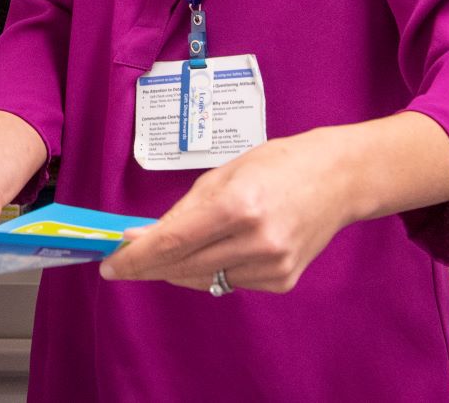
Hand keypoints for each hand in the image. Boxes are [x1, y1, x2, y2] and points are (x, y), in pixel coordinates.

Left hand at [100, 129, 353, 293]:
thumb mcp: (223, 174)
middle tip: (124, 261)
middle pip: (182, 265)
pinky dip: (210, 270)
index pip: (171, 242)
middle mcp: (256, 241)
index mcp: (237, 205)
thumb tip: (141, 237)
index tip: (111, 265)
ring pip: (202, 279)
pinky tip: (211, 252)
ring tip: (165, 252)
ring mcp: (272, 266)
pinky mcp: (282, 281)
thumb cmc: (278, 165)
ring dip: (176, 268)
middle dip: (148, 265)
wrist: (338, 179)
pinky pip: (229, 282)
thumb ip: (182, 211)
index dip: (136, 257)